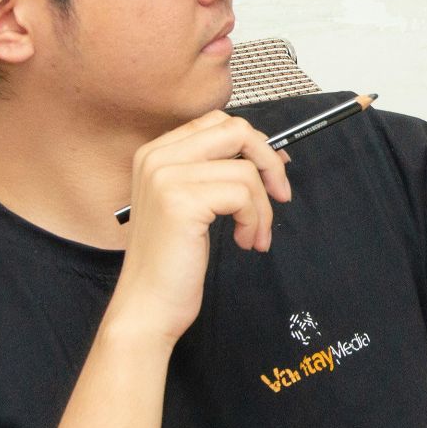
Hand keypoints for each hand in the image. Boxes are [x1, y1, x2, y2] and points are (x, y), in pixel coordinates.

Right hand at [109, 111, 292, 343]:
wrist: (147, 305)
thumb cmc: (172, 262)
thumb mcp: (193, 205)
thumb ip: (220, 173)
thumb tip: (272, 154)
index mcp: (156, 154)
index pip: (218, 122)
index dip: (255, 145)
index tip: (272, 173)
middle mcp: (156, 157)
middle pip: (235, 131)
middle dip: (268, 162)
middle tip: (279, 196)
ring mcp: (166, 177)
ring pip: (245, 171)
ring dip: (262, 209)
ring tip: (253, 236)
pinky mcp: (180, 202)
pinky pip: (243, 195)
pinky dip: (255, 221)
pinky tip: (245, 243)